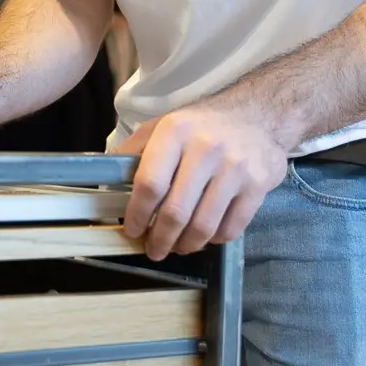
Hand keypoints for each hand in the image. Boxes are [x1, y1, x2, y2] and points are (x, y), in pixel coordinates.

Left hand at [118, 102, 287, 260]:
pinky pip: (231, 228)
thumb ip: (135, 150)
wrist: (259, 115)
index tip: (132, 230)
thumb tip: (106, 178)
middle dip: (160, 239)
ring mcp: (234, 169)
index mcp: (175, 132)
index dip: (138, 214)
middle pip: (176, 211)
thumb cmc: (202, 124)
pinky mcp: (257, 186)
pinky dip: (214, 240)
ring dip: (186, 245)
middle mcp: (205, 149)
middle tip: (154, 250)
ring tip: (178, 247)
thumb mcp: (164, 125)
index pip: (150, 183)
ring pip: (204, 226)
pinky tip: (205, 236)